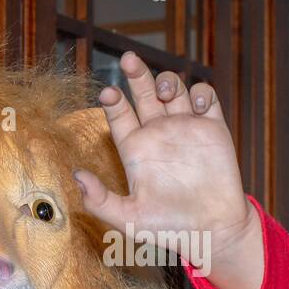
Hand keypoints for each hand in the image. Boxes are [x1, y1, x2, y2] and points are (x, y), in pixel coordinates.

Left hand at [76, 52, 264, 288]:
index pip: (119, 116)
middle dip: (136, 74)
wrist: (211, 230)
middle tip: (127, 58)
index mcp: (135, 150)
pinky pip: (206, 99)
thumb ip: (99, 200)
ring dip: (167, 81)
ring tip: (165, 92)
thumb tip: (76, 177)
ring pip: (174, 90)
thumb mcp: (127, 218)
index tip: (107, 92)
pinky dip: (200, 91)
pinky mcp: (212, 129)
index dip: (112, 100)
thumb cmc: (167, 228)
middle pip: (144, 94)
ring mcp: (185, 129)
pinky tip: (195, 102)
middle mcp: (158, 134)